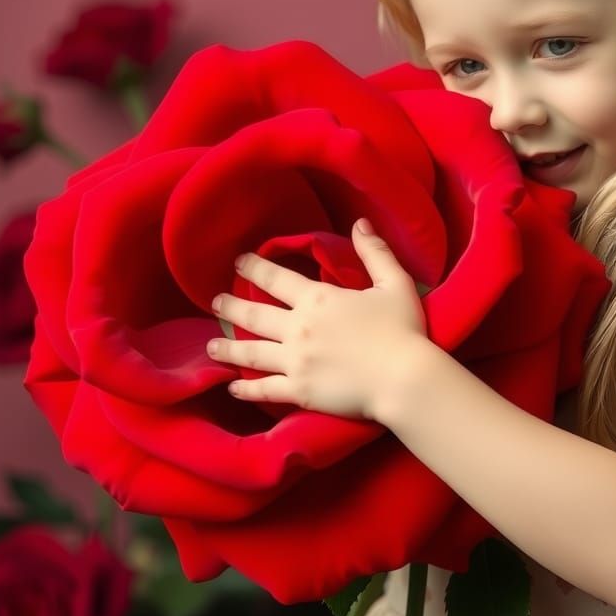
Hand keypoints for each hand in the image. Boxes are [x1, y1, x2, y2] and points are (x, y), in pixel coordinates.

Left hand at [206, 218, 427, 420]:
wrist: (404, 379)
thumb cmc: (403, 330)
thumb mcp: (394, 283)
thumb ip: (375, 252)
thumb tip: (360, 223)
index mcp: (318, 300)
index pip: (276, 279)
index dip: (255, 267)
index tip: (239, 262)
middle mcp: (298, 329)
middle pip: (254, 315)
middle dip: (231, 307)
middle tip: (215, 302)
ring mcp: (295, 362)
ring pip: (251, 354)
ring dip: (227, 349)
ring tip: (211, 347)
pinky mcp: (299, 392)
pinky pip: (265, 389)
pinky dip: (246, 389)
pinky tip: (233, 388)